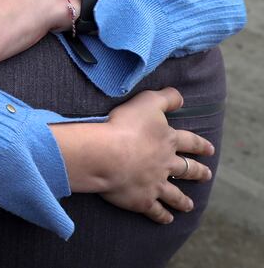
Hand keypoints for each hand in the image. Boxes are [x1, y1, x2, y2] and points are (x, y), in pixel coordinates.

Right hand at [54, 88, 213, 223]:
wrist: (107, 154)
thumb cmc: (125, 125)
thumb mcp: (147, 102)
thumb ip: (165, 98)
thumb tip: (180, 97)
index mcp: (167, 140)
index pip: (189, 141)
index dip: (199, 144)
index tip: (210, 149)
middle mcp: (166, 164)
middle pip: (186, 169)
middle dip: (198, 172)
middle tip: (206, 176)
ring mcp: (155, 184)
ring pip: (174, 194)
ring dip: (183, 200)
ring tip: (189, 205)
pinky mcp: (142, 200)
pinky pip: (155, 211)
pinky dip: (162, 216)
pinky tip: (167, 219)